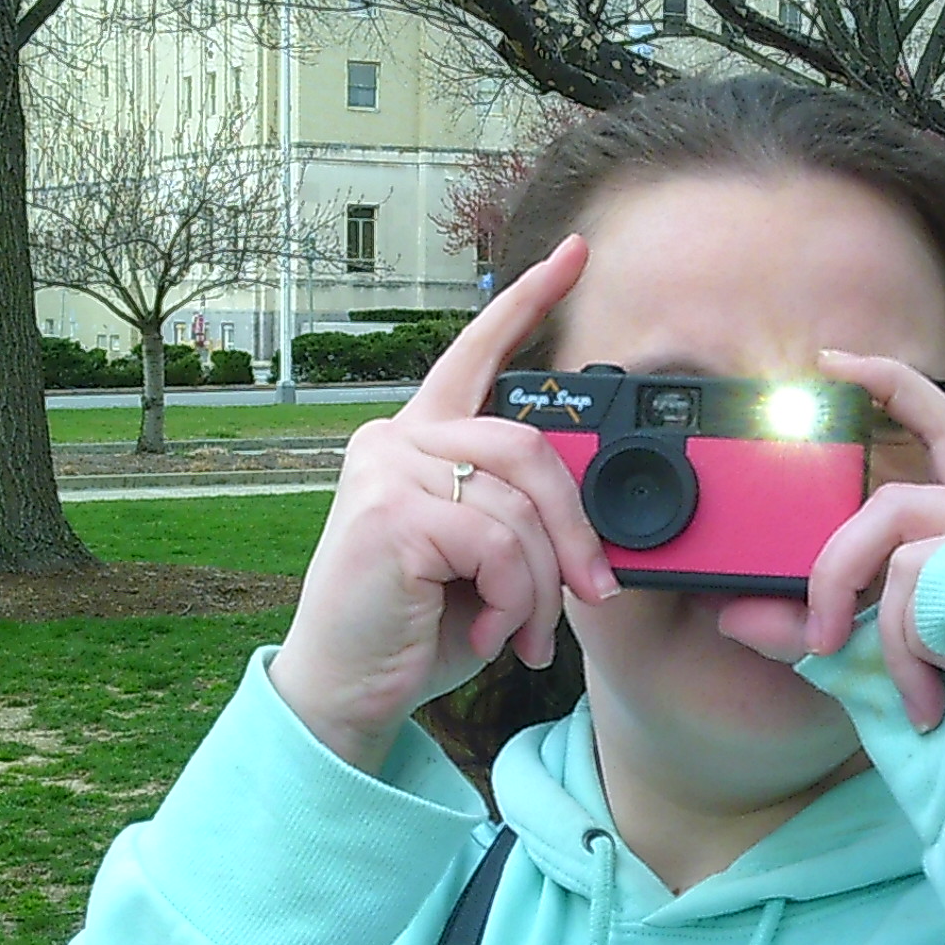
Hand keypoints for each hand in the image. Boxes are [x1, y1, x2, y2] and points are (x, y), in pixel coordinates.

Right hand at [269, 239, 621, 770]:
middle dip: (574, 528)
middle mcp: (394, 438)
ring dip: (540, 585)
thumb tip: (596, 520)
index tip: (575, 254)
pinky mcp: (389, 513)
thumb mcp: (483, 559)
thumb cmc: (417, 626)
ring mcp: (386, 470)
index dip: (528, 301)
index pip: (477, 354)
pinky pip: (496, 543)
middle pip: (528, 447)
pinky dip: (512, 598)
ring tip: (522, 633)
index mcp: (419, 438)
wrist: (348, 690)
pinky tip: (488, 631)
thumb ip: (519, 514)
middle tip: (594, 592)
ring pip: (517, 506)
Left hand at [719, 351, 944, 732]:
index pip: (941, 423)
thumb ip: (807, 631)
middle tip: (818, 635)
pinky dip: (915, 649)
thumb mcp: (871, 658)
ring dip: (880, 628)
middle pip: (892, 501)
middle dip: (839, 569)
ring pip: (903, 550)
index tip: (830, 362)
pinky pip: (925, 588)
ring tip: (906, 689)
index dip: (890, 382)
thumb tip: (730, 613)